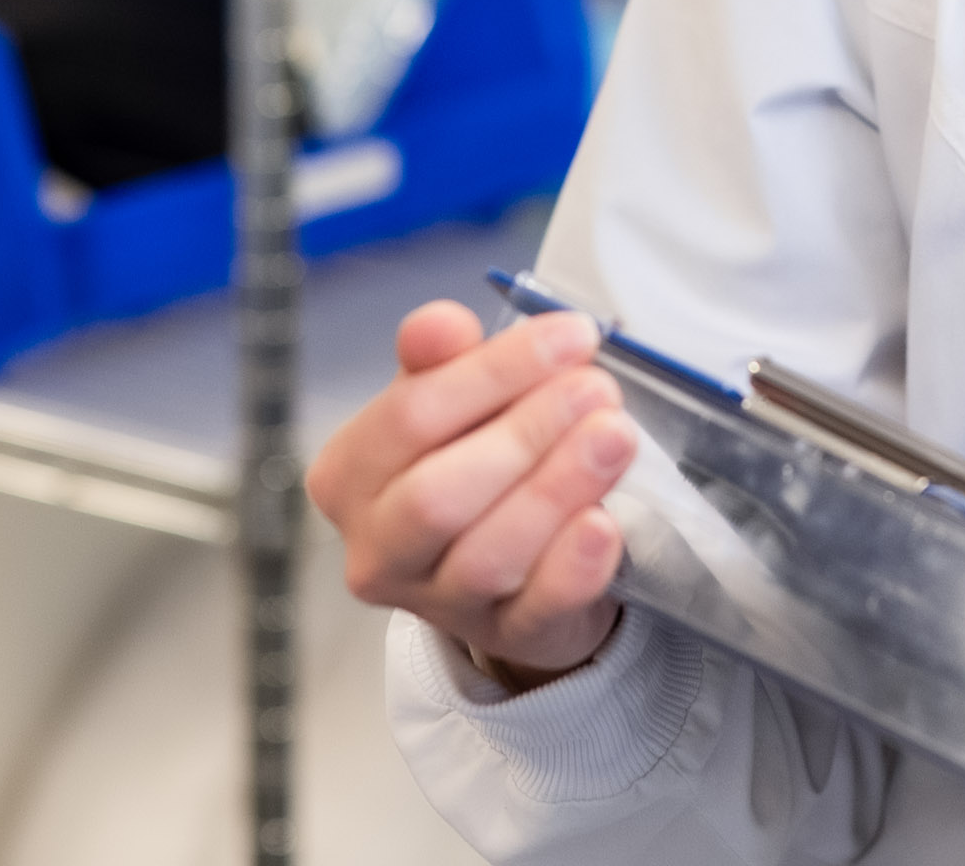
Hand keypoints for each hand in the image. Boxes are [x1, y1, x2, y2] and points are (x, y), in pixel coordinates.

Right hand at [306, 300, 637, 687]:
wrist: (515, 558)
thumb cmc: (473, 456)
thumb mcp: (451, 400)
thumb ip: (441, 359)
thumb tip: (439, 325)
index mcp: (349, 476)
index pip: (410, 417)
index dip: (492, 372)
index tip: (570, 334)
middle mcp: (378, 550)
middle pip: (439, 495)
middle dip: (525, 433)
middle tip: (597, 387)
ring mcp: (438, 606)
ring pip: (486, 558)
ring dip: (557, 490)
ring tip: (615, 437)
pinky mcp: (506, 638)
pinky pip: (536, 611)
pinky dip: (573, 568)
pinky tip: (606, 525)